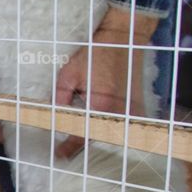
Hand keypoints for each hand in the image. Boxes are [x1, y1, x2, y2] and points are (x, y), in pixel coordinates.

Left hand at [54, 8, 158, 158]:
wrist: (123, 38)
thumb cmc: (94, 53)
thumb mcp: (68, 74)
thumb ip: (60, 98)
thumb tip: (54, 118)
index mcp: (99, 104)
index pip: (82, 136)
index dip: (69, 147)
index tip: (60, 153)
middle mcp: (117, 111)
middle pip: (97, 138)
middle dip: (81, 145)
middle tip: (66, 150)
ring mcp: (129, 109)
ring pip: (110, 134)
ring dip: (95, 138)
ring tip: (80, 142)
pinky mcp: (136, 106)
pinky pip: (123, 125)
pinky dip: (111, 130)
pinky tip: (100, 130)